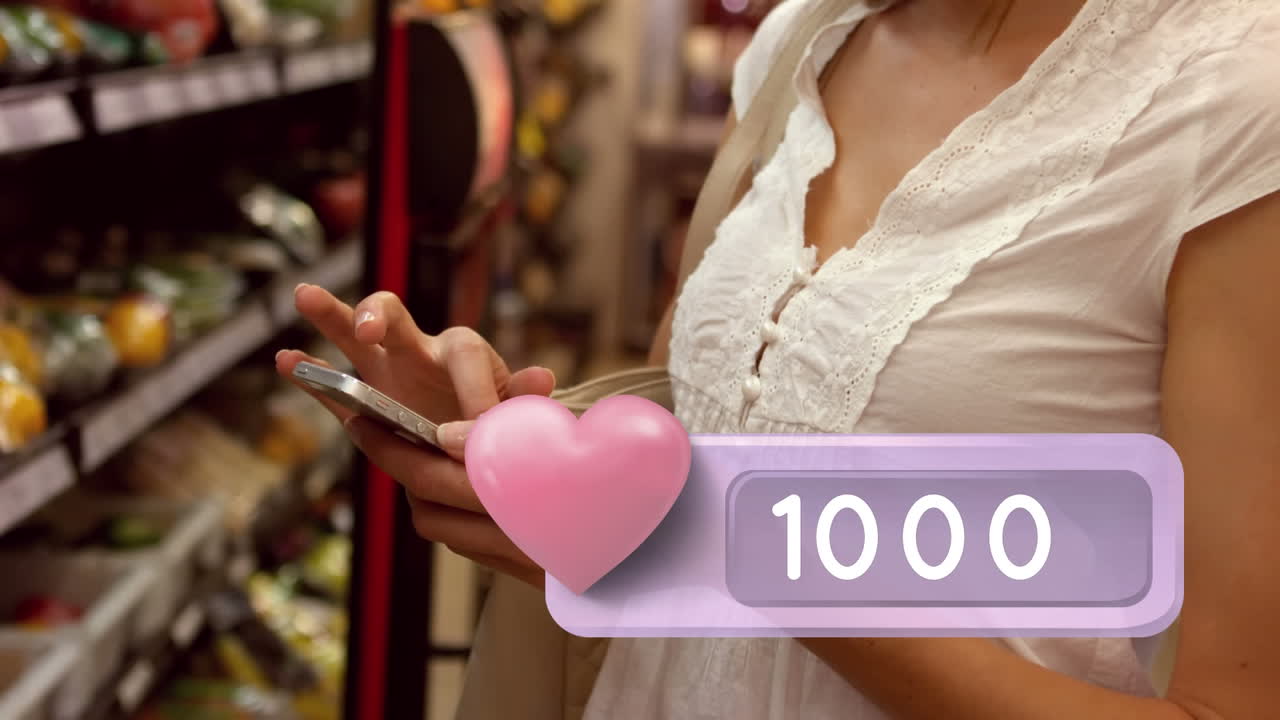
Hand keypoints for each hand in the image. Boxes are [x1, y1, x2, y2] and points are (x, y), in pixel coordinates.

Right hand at [275, 284, 551, 587]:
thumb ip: (523, 399)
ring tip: (305, 295)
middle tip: (370, 329)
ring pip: (354, 336)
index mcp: (466, 352)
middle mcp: (420, 350)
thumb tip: (542, 378)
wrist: (473, 457)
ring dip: (332, 316)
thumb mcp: (516, 415)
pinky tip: (284, 360)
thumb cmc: (497, 427)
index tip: (472, 442)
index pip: (467, 359)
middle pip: (399, 317)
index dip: (471, 396)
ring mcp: (385, 370)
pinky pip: (331, 385)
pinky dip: (309, 374)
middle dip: (382, 317)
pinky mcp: (362, 397)